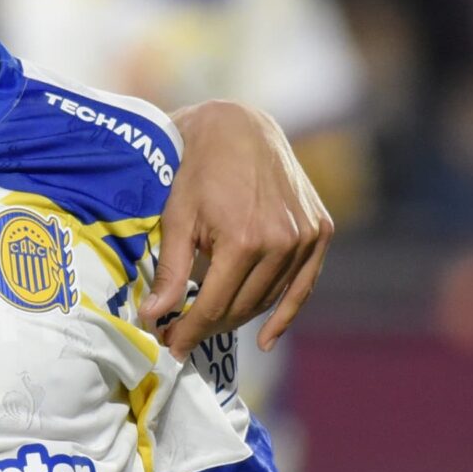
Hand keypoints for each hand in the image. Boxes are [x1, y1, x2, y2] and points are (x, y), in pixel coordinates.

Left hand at [143, 99, 333, 356]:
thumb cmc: (197, 167)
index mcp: (244, 239)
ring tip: (208, 326)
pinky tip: (265, 339)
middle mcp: (282, 241)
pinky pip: (303, 285)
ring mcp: (306, 236)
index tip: (171, 346)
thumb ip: (171, 272)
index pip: (214, 305)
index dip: (190, 331)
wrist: (238, 126)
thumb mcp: (177, 217)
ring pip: (269, 298)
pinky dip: (285, 314)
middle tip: (181, 336)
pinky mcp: (320, 230)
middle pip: (242, 307)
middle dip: (209, 326)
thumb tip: (153, 318)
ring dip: (239, 318)